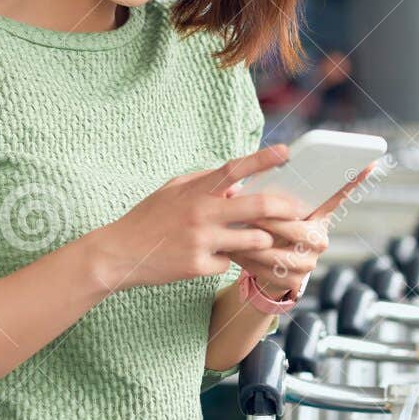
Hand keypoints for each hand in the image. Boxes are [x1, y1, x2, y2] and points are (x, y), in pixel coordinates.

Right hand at [91, 143, 310, 292]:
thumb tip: (234, 180)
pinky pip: (228, 263)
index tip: (286, 152)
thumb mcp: (171, 190)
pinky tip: (207, 258)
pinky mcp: (198, 266)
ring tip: (257, 239)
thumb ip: (203, 181)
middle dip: (283, 207)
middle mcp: (201, 212)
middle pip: (256, 205)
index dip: (263, 159)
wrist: (120, 253)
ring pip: (252, 239)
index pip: (235, 168)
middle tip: (298, 210)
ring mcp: (201, 241)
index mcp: (196, 190)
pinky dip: (224, 260)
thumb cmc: (148, 218)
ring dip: (260, 239)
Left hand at [224, 161, 379, 298]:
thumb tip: (278, 155)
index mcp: (319, 216)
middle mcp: (320, 239)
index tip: (369, 162)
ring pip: (280, 253)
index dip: (354, 180)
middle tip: (251, 214)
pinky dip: (249, 260)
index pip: (338, 195)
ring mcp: (309, 263)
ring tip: (235, 233)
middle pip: (298, 230)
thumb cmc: (270, 228)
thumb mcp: (275, 208)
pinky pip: (269, 271)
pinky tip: (235, 250)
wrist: (265, 269)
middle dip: (272, 222)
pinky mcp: (295, 282)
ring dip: (255, 243)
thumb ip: (279, 190)